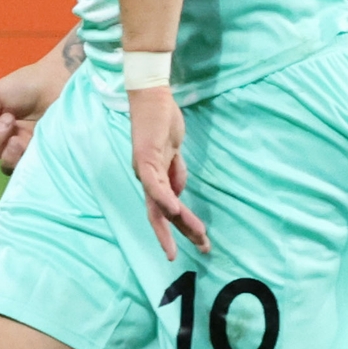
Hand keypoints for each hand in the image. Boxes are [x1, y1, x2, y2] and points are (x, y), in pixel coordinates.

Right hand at [0, 50, 69, 174]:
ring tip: (18, 136)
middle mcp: (8, 137)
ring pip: (5, 163)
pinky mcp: (42, 151)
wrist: (58, 81)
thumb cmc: (28, 83)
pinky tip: (25, 143)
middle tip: (8, 120)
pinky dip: (19, 156)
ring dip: (6, 151)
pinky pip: (24, 165)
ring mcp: (25, 146)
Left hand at [129, 85, 210, 260]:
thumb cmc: (162, 123)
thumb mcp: (173, 152)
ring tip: (200, 235)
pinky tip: (175, 211)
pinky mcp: (145, 157)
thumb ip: (175, 174)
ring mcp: (143, 169)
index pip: (162, 211)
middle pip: (160, 215)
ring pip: (160, 204)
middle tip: (203, 250)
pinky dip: (165, 198)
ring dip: (180, 222)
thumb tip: (179, 196)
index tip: (191, 246)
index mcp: (153, 179)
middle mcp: (145, 179)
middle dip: (179, 235)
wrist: (152, 98)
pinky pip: (155, 183)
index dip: (174, 231)